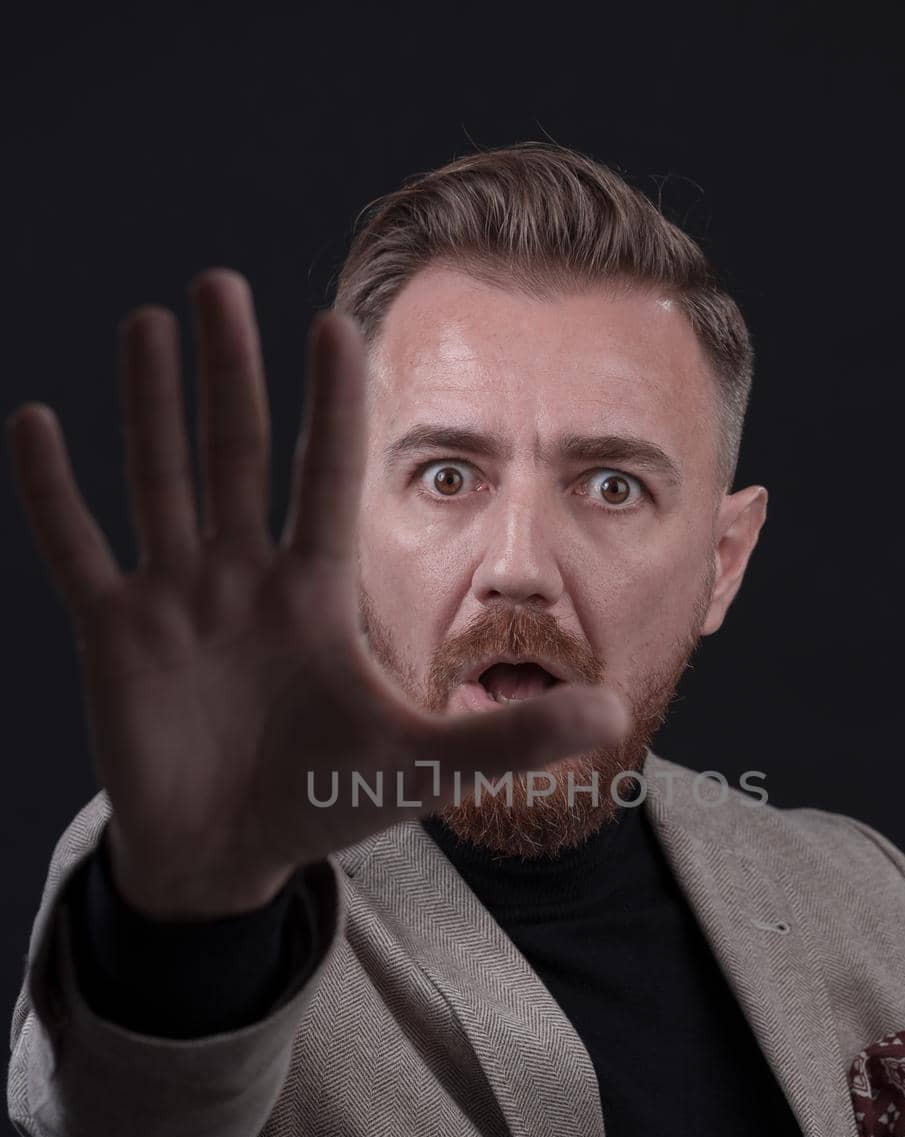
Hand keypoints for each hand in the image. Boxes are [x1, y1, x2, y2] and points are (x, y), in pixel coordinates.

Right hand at [5, 269, 627, 916]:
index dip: (329, 405)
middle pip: (236, 455)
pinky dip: (53, 494)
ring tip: (149, 322)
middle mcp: (243, 579)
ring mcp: (176, 600)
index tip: (336, 323)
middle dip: (232, 373)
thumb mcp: (422, 766)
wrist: (229, 855)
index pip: (325, 477)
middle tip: (221, 281)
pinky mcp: (115, 636)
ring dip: (151, 406)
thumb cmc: (323, 802)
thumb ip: (512, 735)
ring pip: (159, 482)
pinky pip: (75, 551)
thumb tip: (616, 707)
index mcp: (314, 594)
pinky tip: (33, 422)